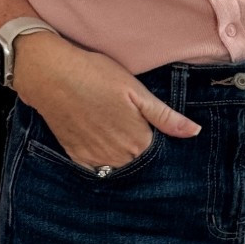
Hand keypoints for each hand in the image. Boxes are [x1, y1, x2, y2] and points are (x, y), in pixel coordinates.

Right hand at [11, 31, 199, 168]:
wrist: (50, 75)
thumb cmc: (96, 76)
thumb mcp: (137, 91)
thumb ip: (166, 117)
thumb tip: (194, 132)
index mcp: (138, 141)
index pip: (160, 154)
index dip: (161, 143)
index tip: (156, 131)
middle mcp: (118, 156)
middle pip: (139, 163)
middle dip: (142, 153)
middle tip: (132, 129)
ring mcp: (96, 159)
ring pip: (119, 168)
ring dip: (123, 159)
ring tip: (118, 135)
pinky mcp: (77, 156)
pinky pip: (96, 169)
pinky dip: (102, 161)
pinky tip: (102, 143)